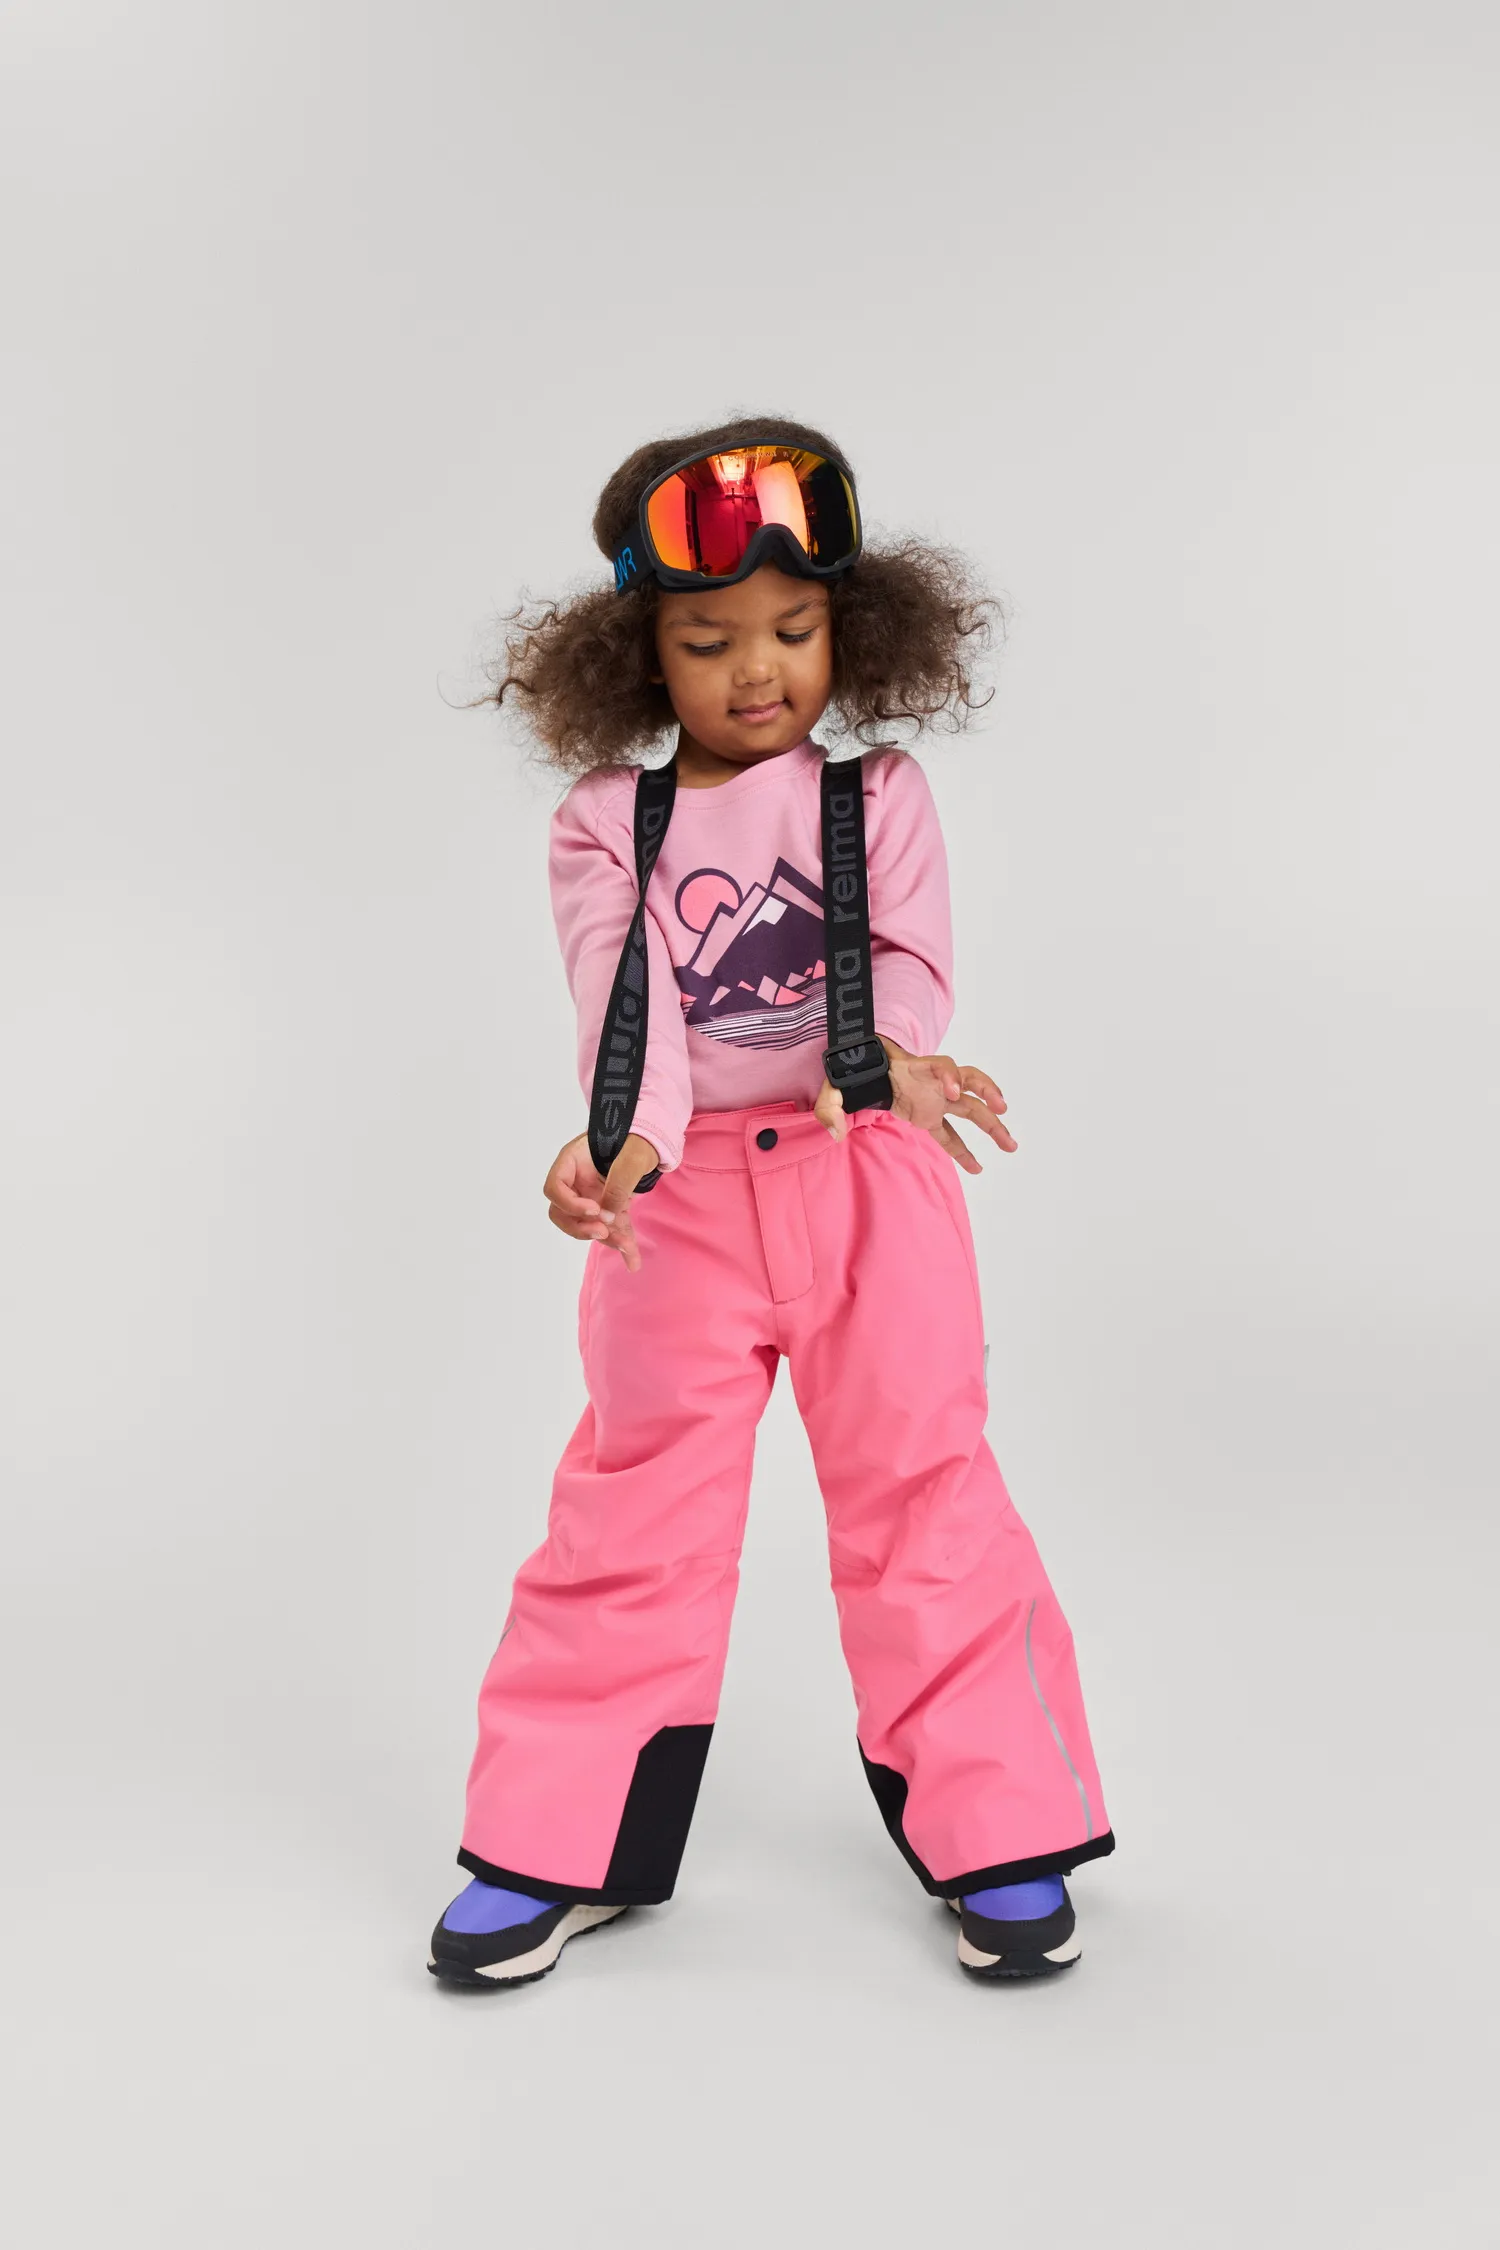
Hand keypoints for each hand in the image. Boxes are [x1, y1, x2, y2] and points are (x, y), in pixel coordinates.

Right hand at [542, 1131, 661, 1272]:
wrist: (653, 1137)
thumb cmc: (638, 1137)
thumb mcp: (632, 1154)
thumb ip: (619, 1182)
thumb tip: (607, 1214)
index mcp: (572, 1161)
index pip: (554, 1188)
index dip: (569, 1204)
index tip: (594, 1210)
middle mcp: (577, 1182)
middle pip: (563, 1213)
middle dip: (581, 1228)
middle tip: (603, 1232)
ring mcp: (592, 1196)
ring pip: (587, 1225)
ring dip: (606, 1239)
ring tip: (627, 1248)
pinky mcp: (610, 1208)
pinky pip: (612, 1228)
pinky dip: (622, 1243)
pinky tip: (633, 1260)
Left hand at [813, 1041, 1017, 1174]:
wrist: (860, 1070)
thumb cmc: (853, 1072)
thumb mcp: (835, 1085)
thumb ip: (832, 1106)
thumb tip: (835, 1132)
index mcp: (916, 1068)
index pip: (943, 1065)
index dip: (949, 1076)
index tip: (952, 1091)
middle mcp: (932, 1082)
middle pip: (969, 1082)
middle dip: (988, 1093)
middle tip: (1001, 1109)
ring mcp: (935, 1099)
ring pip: (971, 1108)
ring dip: (992, 1125)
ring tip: (1010, 1145)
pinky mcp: (930, 1116)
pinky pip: (951, 1134)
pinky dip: (964, 1151)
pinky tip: (978, 1168)